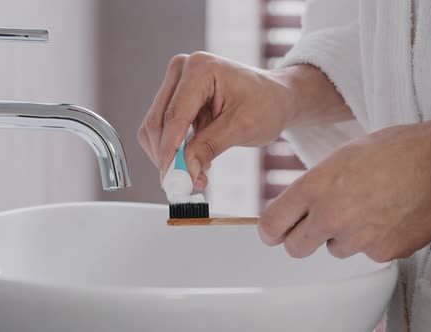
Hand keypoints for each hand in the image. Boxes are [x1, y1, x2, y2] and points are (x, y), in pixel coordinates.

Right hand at [137, 52, 297, 189]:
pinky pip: (162, 130)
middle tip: (184, 184)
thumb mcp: (242, 127)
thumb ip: (209, 147)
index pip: (174, 116)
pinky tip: (194, 161)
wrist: (276, 97)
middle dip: (168, 158)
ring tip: (197, 173)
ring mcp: (175, 83)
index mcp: (200, 68)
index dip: (170, 152)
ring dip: (169, 157)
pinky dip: (173, 151)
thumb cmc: (266, 104)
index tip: (172, 180)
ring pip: (154, 129)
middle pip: (157, 123)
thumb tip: (185, 170)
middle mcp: (181, 70)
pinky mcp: (174, 98)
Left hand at [257, 118, 430, 261]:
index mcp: (315, 187)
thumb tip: (294, 207)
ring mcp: (357, 238)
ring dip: (342, 237)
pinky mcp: (382, 252)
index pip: (272, 223)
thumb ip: (312, 186)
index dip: (270, 230)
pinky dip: (372, 240)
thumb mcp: (338, 158)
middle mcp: (331, 215)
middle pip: (295, 248)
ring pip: (334, 249)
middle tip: (313, 228)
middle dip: (301, 239)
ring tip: (366, 209)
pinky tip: (387, 216)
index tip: (272, 233)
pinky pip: (365, 253)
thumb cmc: (393, 151)